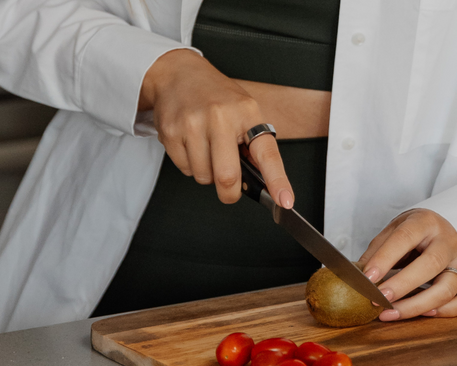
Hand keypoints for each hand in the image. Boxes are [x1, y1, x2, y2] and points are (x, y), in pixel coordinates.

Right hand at [138, 50, 293, 207]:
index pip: (266, 153)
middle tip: (230, 190)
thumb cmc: (216, 96)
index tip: (285, 201)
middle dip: (229, 192)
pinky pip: (184, 169)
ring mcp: (192, 124)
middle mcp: (220, 117)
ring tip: (206, 150)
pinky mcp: (171, 132)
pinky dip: (190, 165)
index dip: (277, 180)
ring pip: (203, 177)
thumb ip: (253, 145)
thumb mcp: (244, 111)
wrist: (178, 74)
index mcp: (246, 112)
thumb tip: (263, 182)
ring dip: (207, 174)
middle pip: (227, 177)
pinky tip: (191, 145)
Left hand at [357, 209, 456, 320]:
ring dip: (419, 305)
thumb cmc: (413, 233)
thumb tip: (358, 275)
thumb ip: (377, 251)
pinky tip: (426, 314)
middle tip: (379, 299)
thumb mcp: (393, 231)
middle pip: (431, 265)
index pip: (405, 238)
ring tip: (392, 313)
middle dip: (402, 285)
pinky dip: (449, 311)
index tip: (368, 277)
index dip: (385, 259)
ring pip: (448, 287)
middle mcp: (448, 241)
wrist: (439, 230)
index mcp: (426, 222)